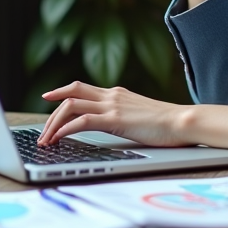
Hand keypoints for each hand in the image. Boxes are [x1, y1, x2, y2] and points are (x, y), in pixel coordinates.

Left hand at [38, 81, 191, 146]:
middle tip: (43, 129)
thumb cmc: (168, 124)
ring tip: (47, 139)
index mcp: (117, 93)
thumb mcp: (140, 116)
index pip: (81, 88)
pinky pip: (82, 121)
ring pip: (71, 106)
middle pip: (71, 94)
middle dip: (52, 110)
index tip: (49, 96)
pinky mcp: (115, 119)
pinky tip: (59, 139)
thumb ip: (125, 116)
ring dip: (54, 123)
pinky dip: (65, 129)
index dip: (62, 91)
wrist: (184, 121)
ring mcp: (113, 106)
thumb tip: (116, 126)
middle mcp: (112, 95)